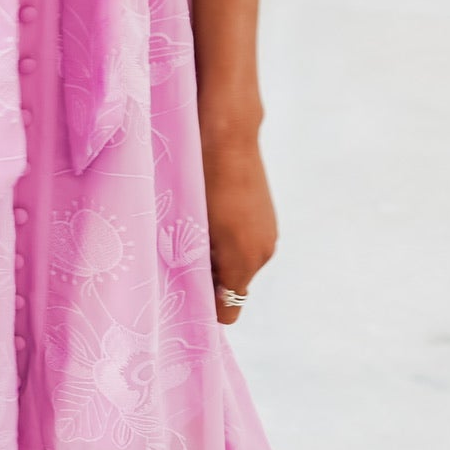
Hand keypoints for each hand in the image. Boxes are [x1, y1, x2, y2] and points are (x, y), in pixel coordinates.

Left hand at [200, 126, 276, 327]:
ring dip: (218, 259)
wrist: (229, 138)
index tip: (183, 296)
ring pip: (239, 265)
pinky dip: (229, 242)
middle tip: (180, 261)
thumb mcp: (197, 229)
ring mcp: (269, 235)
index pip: (228, 311)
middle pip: (233, 288)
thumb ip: (200, 266)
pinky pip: (246, 246)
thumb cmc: (204, 183)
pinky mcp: (268, 219)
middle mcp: (264, 253)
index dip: (206, 307)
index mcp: (245, 261)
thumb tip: (198, 292)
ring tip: (193, 235)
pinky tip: (210, 220)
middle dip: (210, 281)